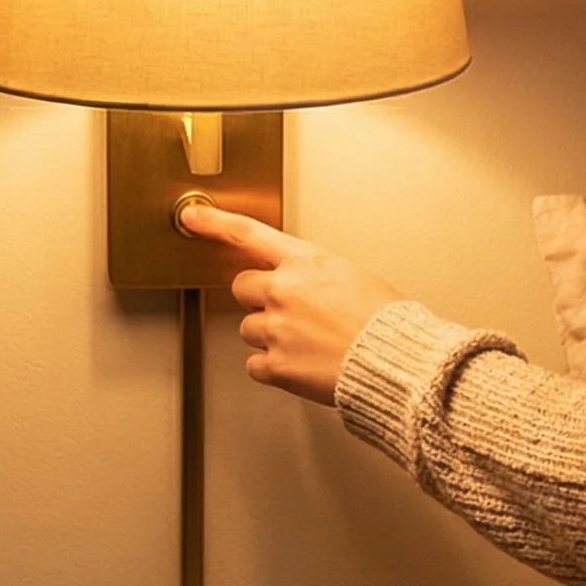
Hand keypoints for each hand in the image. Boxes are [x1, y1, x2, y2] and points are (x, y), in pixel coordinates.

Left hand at [179, 204, 403, 406]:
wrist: (393, 362)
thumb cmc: (383, 321)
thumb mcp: (351, 275)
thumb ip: (314, 274)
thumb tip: (303, 284)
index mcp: (305, 262)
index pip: (249, 235)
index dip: (214, 224)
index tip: (192, 218)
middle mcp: (284, 291)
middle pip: (241, 288)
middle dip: (257, 298)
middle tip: (287, 312)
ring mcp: (276, 328)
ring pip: (248, 329)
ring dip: (268, 336)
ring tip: (305, 343)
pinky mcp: (276, 365)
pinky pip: (255, 365)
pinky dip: (273, 367)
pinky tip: (300, 364)